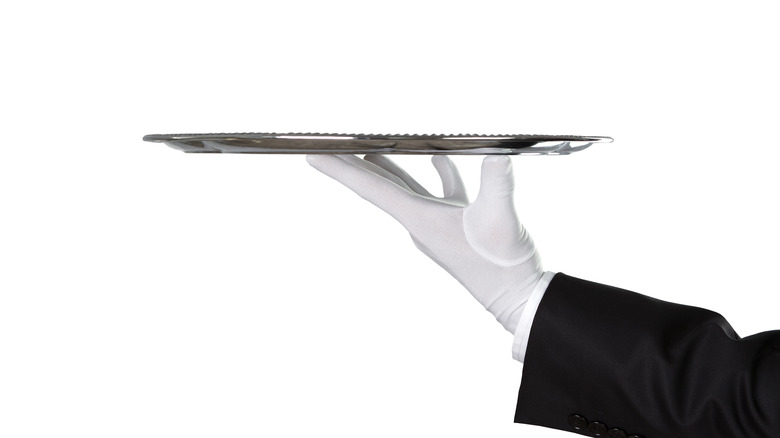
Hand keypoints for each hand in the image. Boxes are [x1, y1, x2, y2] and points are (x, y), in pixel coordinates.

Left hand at [306, 154, 542, 333]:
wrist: (519, 300)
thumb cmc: (503, 268)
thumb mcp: (500, 220)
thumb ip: (497, 182)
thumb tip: (498, 150)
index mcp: (419, 220)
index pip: (372, 188)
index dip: (341, 169)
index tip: (313, 156)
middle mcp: (420, 222)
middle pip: (380, 185)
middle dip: (353, 164)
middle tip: (329, 144)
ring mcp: (438, 223)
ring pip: (406, 186)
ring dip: (388, 165)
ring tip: (369, 145)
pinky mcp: (460, 223)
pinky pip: (441, 191)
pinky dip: (437, 172)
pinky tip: (438, 156)